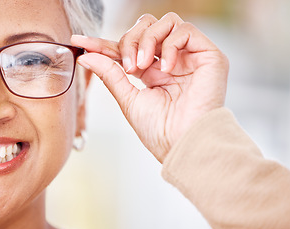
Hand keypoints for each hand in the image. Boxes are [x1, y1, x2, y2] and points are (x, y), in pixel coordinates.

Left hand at [71, 12, 228, 162]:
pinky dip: (169, 45)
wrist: (183, 144)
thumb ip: (110, 74)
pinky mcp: (209, 55)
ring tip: (141, 66)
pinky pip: (185, 31)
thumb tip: (87, 55)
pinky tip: (165, 68)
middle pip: (147, 27)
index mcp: (153, 72)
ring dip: (147, 40)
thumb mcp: (129, 99)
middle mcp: (171, 61)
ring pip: (165, 22)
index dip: (104, 43)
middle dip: (130, 40)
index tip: (81, 41)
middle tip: (128, 66)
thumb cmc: (160, 130)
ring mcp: (190, 57)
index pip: (128, 48)